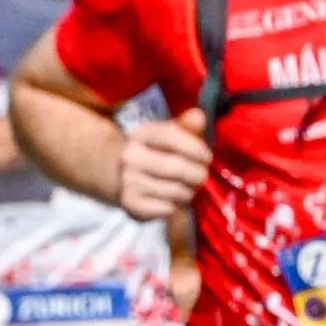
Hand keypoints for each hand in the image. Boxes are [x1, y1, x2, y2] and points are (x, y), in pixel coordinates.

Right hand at [117, 106, 211, 223]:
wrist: (119, 175)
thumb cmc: (155, 152)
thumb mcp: (168, 135)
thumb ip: (186, 126)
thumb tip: (200, 116)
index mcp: (142, 134)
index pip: (175, 138)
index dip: (198, 149)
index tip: (206, 157)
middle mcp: (131, 157)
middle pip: (180, 168)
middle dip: (199, 174)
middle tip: (201, 176)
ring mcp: (129, 182)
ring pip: (177, 191)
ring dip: (190, 192)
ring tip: (188, 187)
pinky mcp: (131, 205)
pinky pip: (168, 209)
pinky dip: (176, 206)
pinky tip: (173, 199)